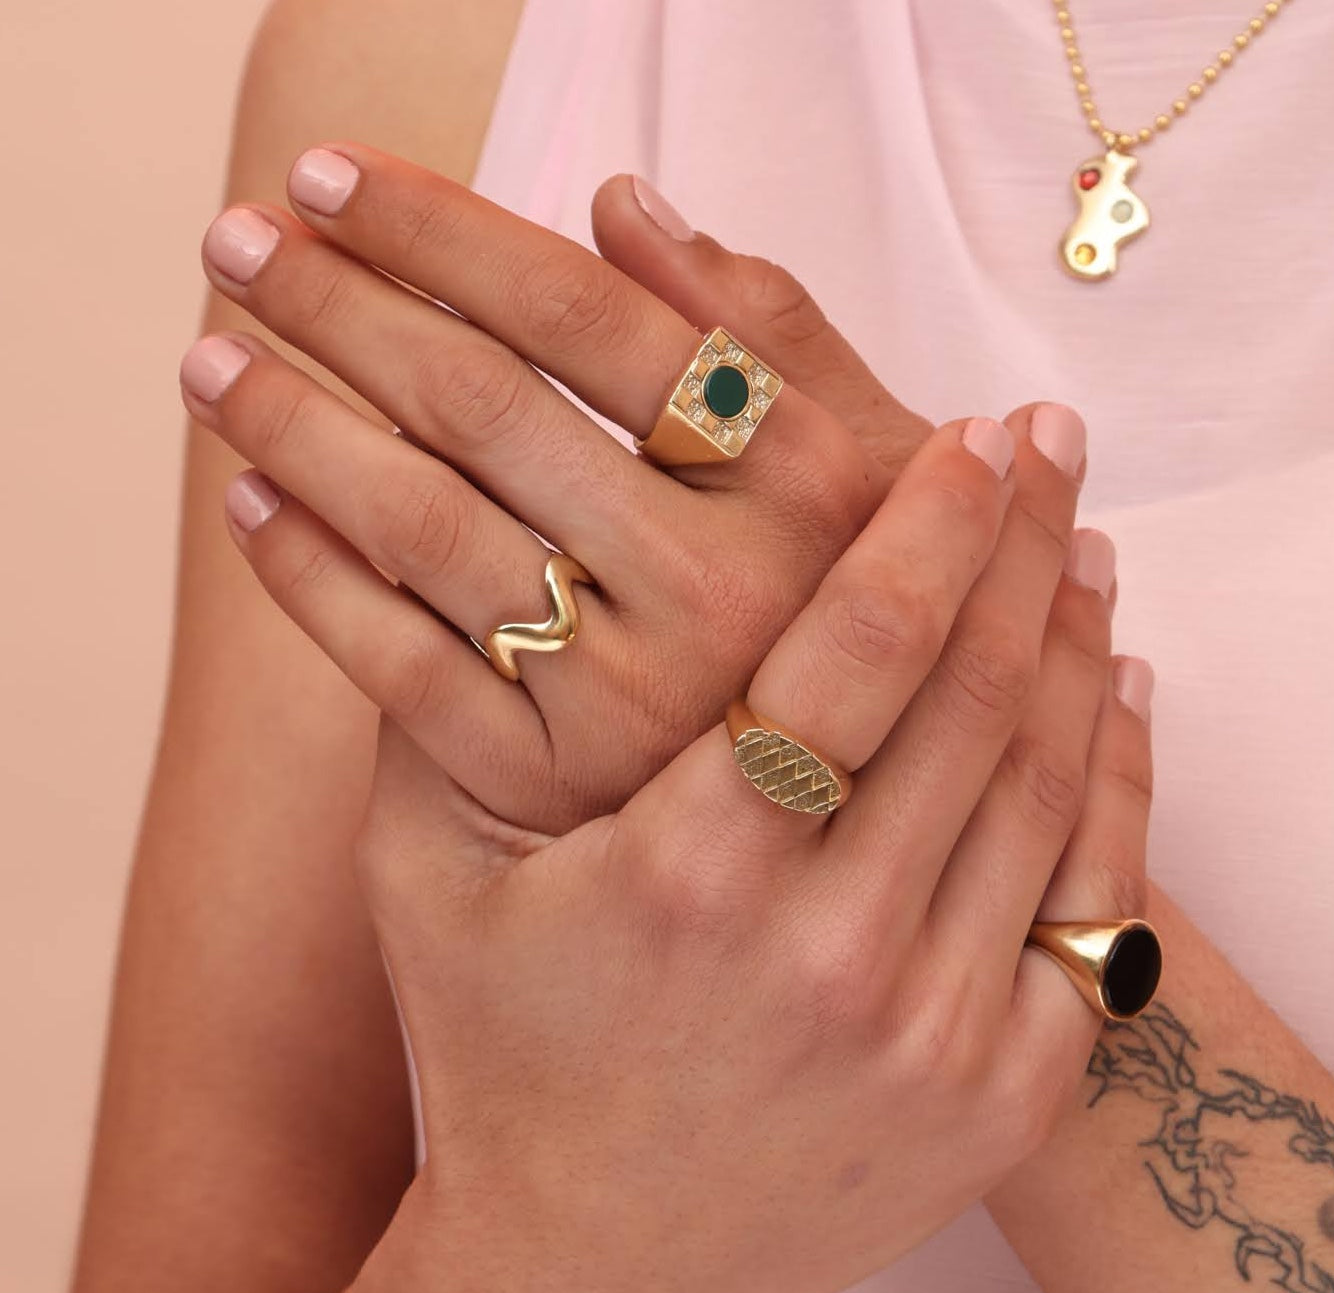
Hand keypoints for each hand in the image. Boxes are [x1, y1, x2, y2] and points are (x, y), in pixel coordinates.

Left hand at [182, 146, 949, 832]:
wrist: (807, 811)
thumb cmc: (826, 602)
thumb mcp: (857, 466)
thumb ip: (766, 331)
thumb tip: (621, 201)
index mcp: (807, 484)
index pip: (593, 319)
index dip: (445, 232)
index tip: (330, 174)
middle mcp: (727, 590)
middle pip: (488, 408)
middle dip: (338, 305)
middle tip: (234, 242)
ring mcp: (635, 699)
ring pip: (425, 527)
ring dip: (294, 426)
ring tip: (210, 361)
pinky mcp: (550, 783)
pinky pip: (398, 664)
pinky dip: (309, 574)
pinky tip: (254, 502)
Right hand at [322, 416, 1150, 1292]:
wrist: (575, 1272)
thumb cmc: (490, 1051)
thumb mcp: (427, 871)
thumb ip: (429, 693)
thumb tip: (363, 510)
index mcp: (689, 879)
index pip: (853, 654)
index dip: (925, 525)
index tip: (971, 435)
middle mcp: (832, 957)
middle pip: (971, 697)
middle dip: (1018, 544)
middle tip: (1046, 442)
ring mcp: (933, 1036)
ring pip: (1044, 781)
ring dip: (1071, 640)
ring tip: (1077, 540)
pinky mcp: (998, 1096)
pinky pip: (1092, 898)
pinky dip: (1115, 774)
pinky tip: (1114, 683)